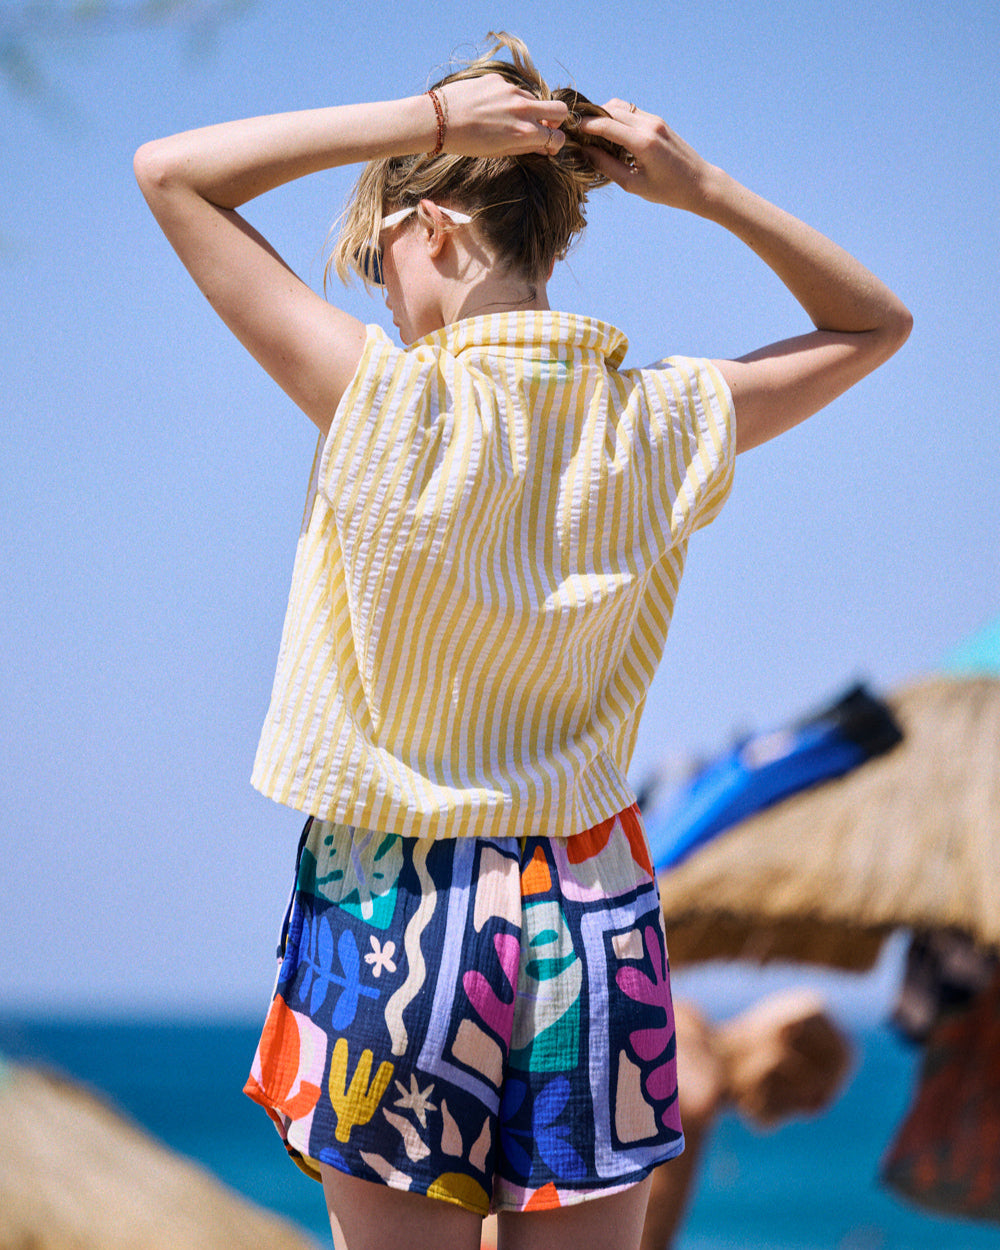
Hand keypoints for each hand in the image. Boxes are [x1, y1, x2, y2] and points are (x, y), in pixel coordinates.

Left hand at [438, 74, 569, 157]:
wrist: (439, 119)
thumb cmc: (467, 142)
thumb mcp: (499, 151)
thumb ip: (526, 147)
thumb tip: (544, 147)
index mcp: (525, 132)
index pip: (557, 136)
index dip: (555, 143)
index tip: (549, 145)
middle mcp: (523, 108)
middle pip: (559, 110)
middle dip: (556, 120)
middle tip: (543, 128)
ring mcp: (512, 91)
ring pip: (534, 100)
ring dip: (530, 110)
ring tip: (507, 120)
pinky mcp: (498, 79)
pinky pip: (513, 90)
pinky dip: (509, 99)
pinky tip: (490, 108)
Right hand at [578, 100, 717, 212]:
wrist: (700, 183)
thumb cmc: (668, 190)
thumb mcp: (633, 185)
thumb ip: (607, 166)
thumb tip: (585, 153)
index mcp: (643, 142)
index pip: (606, 125)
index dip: (585, 127)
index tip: (569, 132)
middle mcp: (649, 124)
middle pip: (611, 109)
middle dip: (591, 118)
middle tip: (576, 131)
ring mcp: (655, 120)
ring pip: (620, 107)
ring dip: (603, 116)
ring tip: (591, 133)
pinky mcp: (658, 121)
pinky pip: (630, 112)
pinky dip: (616, 118)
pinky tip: (609, 134)